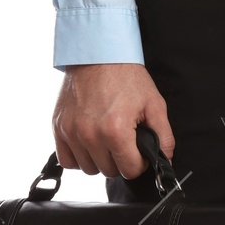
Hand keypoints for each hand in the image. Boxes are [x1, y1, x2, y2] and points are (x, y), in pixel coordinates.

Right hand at [53, 62, 173, 180]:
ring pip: (88, 168)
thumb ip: (164, 136)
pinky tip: (89, 144)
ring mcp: (71, 131)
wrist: (98, 53)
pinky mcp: (58, 127)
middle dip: (120, 160)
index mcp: (115, 131)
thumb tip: (166, 160)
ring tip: (106, 140)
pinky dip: (78, 157)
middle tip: (124, 141)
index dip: (139, 163)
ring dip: (99, 159)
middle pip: (109, 171)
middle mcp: (90, 134)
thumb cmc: (125, 76)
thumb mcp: (154, 103)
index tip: (139, 151)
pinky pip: (66, 160)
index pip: (130, 170)